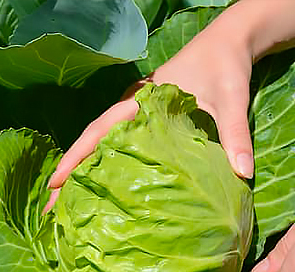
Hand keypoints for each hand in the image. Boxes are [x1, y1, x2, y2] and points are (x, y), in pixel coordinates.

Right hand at [44, 17, 256, 212]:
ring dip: (82, 169)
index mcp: (142, 100)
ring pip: (101, 142)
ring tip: (67, 202)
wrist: (230, 41)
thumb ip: (235, 137)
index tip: (54, 183)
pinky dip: (102, 162)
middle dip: (69, 172)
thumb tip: (243, 175)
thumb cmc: (226, 66)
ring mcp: (137, 112)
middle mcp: (133, 106)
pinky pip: (118, 142)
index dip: (75, 157)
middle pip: (92, 140)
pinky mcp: (147, 119)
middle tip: (51, 208)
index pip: (99, 131)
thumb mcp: (231, 100)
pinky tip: (100, 185)